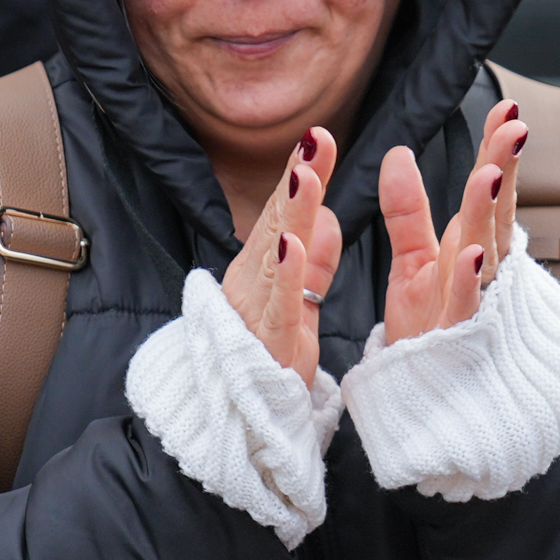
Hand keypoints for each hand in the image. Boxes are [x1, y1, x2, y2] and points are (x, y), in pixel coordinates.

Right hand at [221, 129, 345, 375]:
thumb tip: (325, 218)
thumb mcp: (297, 306)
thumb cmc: (264, 362)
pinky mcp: (266, 344)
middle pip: (278, 222)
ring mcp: (255, 310)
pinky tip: (293, 244)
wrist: (234, 423)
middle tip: (315, 138)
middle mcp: (253, 282)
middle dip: (297, 178)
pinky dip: (286, 275)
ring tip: (307, 174)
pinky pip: (278, 305)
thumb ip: (311, 264)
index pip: (285, 214)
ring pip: (276, 253)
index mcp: (263, 270)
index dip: (301, 174)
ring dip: (291, 213)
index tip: (318, 137)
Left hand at [378, 99, 525, 345]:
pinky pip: (466, 307)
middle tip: (513, 125)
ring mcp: (474, 306)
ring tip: (490, 174)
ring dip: (488, 215)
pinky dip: (470, 280)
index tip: (507, 108)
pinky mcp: (458, 340)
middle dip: (503, 170)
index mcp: (471, 248)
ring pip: (486, 254)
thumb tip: (396, 153)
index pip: (489, 193)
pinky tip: (473, 252)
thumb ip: (408, 211)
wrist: (432, 403)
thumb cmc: (429, 332)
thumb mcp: (414, 262)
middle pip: (494, 214)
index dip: (497, 152)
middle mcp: (481, 273)